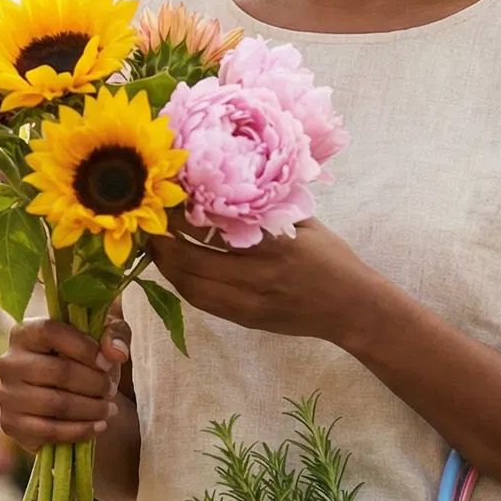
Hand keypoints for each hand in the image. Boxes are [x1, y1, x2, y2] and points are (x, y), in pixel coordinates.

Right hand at [0, 314, 128, 450]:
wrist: (72, 397)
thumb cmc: (87, 360)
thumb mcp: (105, 337)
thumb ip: (115, 333)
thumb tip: (116, 352)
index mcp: (25, 332)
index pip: (51, 332)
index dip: (84, 347)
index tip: (107, 363)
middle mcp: (8, 362)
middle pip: (58, 372)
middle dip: (94, 384)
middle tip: (110, 390)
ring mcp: (6, 395)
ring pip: (56, 403)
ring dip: (91, 409)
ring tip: (108, 409)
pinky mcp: (11, 424)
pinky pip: (49, 431)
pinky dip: (79, 431)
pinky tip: (98, 426)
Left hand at [146, 220, 378, 343]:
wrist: (351, 308)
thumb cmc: (332, 259)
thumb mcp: (306, 222)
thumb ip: (270, 207)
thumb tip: (233, 181)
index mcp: (274, 244)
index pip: (216, 226)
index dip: (185, 214)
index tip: (168, 197)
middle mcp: (258, 275)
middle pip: (194, 260)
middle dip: (165, 242)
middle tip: (149, 224)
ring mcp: (249, 302)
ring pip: (192, 286)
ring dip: (168, 267)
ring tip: (155, 247)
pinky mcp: (246, 319)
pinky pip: (204, 303)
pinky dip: (184, 285)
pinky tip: (176, 270)